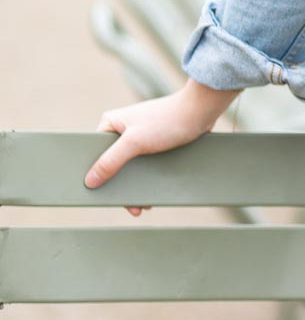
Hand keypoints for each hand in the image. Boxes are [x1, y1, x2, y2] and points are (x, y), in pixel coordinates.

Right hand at [86, 84, 233, 213]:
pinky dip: (146, 180)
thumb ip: (110, 161)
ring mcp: (138, 136)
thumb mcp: (134, 142)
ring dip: (134, 186)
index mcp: (110, 123)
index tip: (99, 195)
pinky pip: (144, 165)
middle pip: (113, 163)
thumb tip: (89, 181)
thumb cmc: (167, 120)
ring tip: (141, 206)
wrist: (200, 112)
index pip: (95, 154)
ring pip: (130, 167)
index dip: (95, 174)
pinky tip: (151, 194)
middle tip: (128, 206)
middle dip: (119, 186)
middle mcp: (122, 129)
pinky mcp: (154, 143)